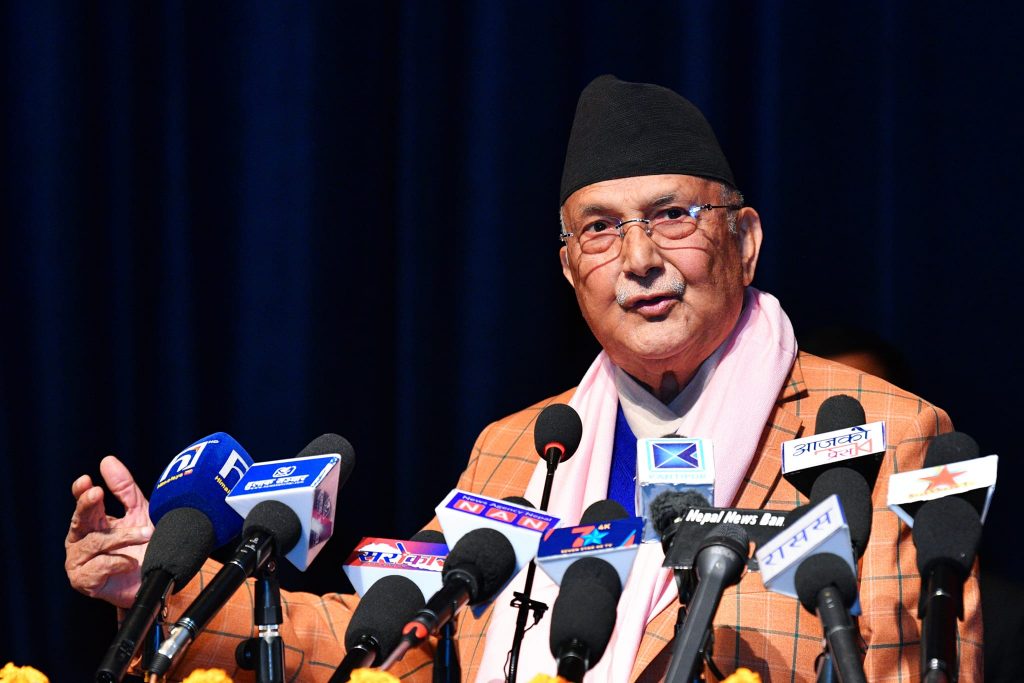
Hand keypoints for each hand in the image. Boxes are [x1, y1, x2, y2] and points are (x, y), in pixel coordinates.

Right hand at [65, 455, 153, 607]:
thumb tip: (107, 461)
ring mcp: (80, 562)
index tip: (86, 481)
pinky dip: (118, 561)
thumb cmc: (147, 545)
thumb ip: (124, 489)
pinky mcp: (84, 581)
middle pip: (79, 520)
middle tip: (96, 493)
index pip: (82, 504)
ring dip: (122, 536)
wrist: (161, 577)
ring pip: (95, 542)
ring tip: (145, 533)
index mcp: (92, 523)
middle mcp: (81, 541)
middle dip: (87, 505)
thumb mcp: (139, 512)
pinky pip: (98, 566)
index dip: (81, 493)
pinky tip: (132, 562)